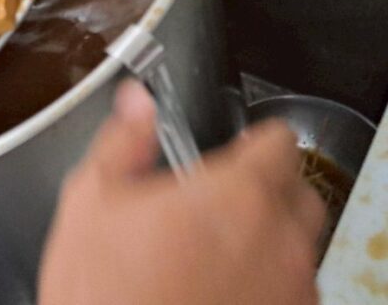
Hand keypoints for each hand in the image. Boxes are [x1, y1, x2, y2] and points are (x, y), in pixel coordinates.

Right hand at [38, 81, 324, 304]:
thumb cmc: (103, 290)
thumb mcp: (90, 200)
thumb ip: (122, 140)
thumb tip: (136, 102)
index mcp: (235, 195)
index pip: (279, 141)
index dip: (253, 138)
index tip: (231, 149)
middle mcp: (278, 242)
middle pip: (297, 192)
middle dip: (264, 188)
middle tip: (216, 201)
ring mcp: (289, 291)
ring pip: (295, 246)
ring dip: (265, 239)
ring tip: (208, 253)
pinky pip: (289, 290)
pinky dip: (265, 282)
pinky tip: (214, 289)